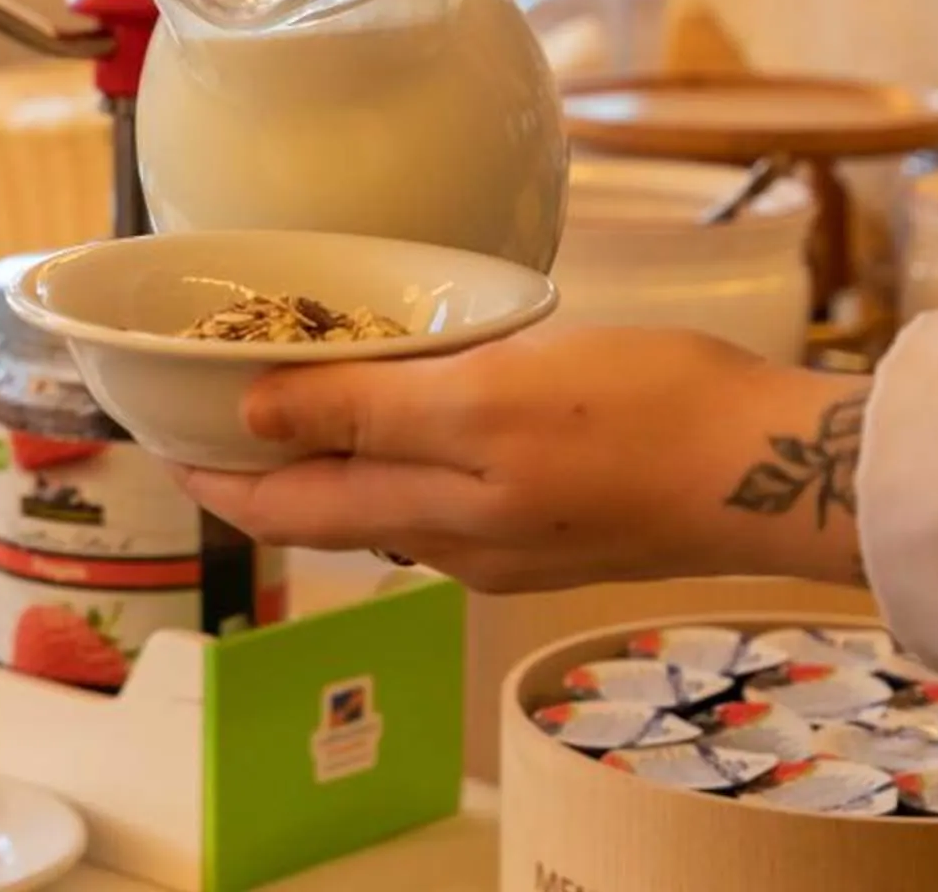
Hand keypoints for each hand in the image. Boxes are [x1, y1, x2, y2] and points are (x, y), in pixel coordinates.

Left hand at [173, 326, 871, 595]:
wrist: (777, 467)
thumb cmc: (642, 420)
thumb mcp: (485, 397)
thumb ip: (366, 412)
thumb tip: (253, 416)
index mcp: (430, 514)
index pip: (283, 505)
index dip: (213, 471)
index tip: (160, 434)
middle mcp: (458, 541)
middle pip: (326, 507)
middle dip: (259, 466)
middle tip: (208, 411)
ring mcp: (512, 534)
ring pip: (386, 500)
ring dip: (327, 458)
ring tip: (288, 400)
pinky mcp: (559, 515)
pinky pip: (449, 489)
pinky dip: (400, 452)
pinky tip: (410, 411)